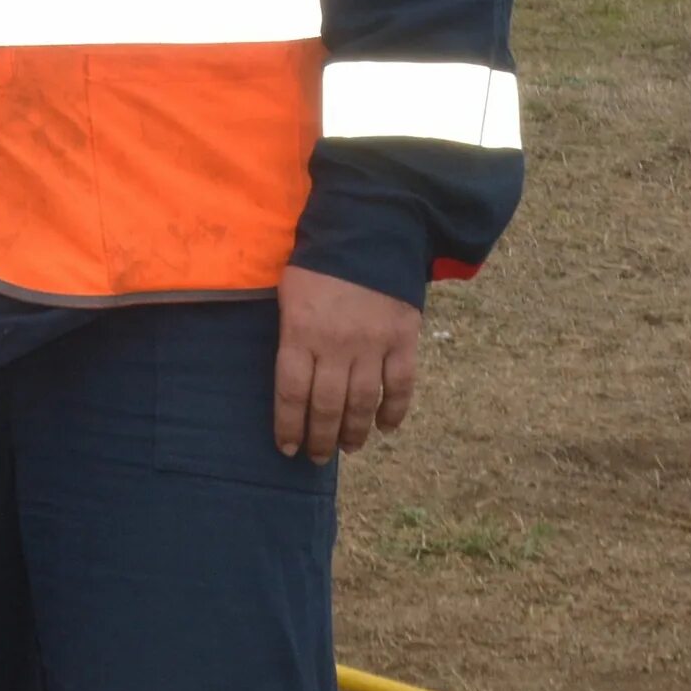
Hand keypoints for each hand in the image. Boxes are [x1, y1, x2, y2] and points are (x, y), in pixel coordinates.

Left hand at [273, 263, 421, 462]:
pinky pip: (400, 386)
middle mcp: (336, 344)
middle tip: (317, 457)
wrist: (368, 232)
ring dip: (354, 432)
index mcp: (301, 332)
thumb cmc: (318, 264)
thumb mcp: (288, 294)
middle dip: (320, 438)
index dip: (289, 425)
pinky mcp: (403, 340)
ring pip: (363, 402)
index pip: (291, 392)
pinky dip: (394, 411)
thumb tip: (290, 381)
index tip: (287, 448)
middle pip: (327, 405)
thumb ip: (290, 336)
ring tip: (347, 448)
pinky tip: (385, 427)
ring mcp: (373, 344)